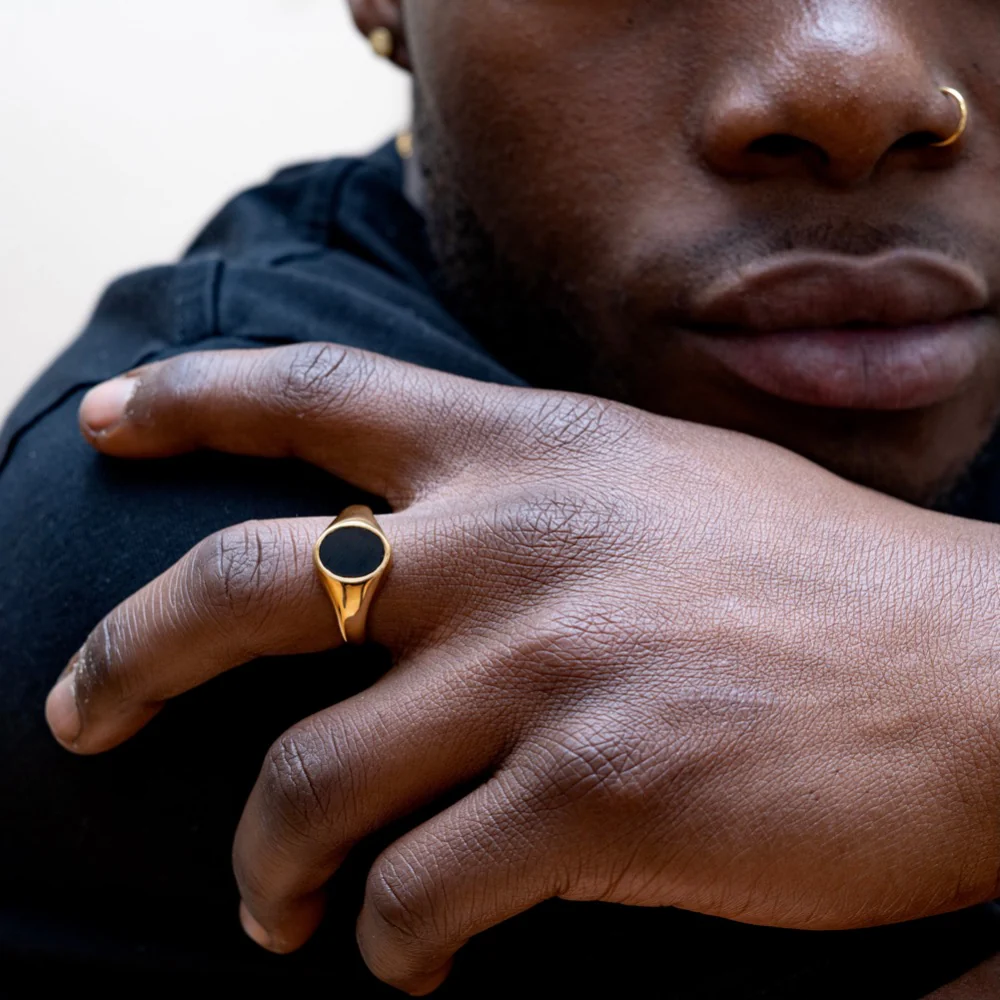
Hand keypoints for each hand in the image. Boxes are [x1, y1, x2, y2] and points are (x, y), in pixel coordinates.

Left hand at [47, 343, 999, 994]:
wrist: (974, 673)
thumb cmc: (814, 577)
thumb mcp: (650, 485)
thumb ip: (523, 499)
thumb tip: (402, 559)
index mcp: (527, 452)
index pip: (317, 391)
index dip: (194, 398)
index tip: (112, 420)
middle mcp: (511, 545)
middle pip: (243, 587)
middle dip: (129, 655)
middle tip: (82, 712)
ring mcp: (546, 671)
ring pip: (307, 786)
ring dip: (271, 866)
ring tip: (278, 903)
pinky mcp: (597, 799)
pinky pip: (416, 895)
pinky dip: (390, 939)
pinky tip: (413, 949)